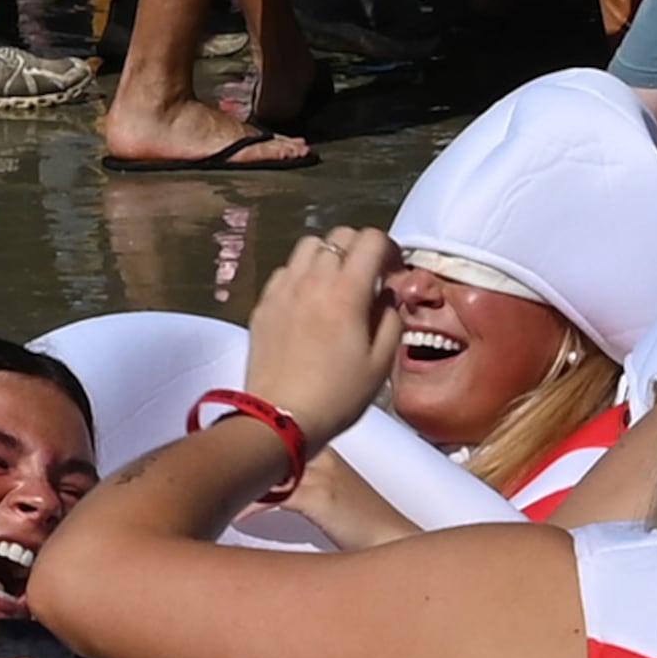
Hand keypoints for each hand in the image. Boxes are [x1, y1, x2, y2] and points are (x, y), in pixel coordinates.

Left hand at [245, 227, 405, 443]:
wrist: (279, 420)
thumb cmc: (336, 398)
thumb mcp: (380, 364)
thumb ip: (391, 320)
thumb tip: (388, 295)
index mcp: (346, 293)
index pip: (371, 240)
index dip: (389, 249)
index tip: (393, 271)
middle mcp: (312, 282)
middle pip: (340, 237)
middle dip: (361, 248)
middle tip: (370, 276)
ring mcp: (283, 291)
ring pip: (309, 247)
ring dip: (329, 256)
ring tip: (337, 283)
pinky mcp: (263, 306)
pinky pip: (285, 271)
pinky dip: (302, 274)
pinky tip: (308, 300)